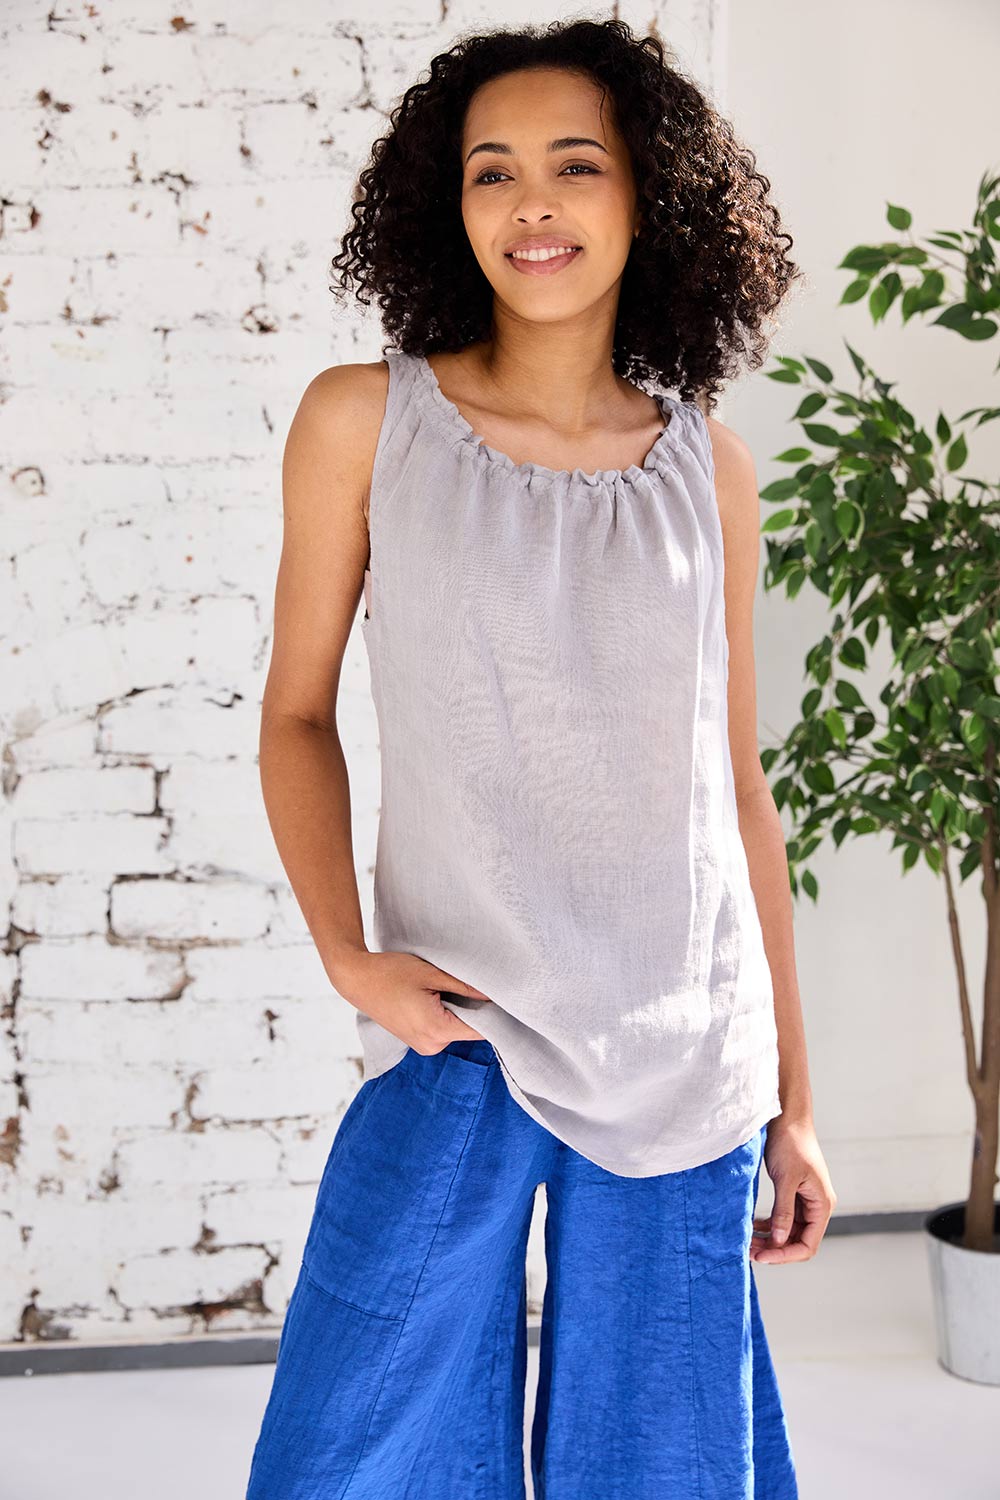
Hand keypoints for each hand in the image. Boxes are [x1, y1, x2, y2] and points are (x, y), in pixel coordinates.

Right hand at [332, 948, 493, 1053]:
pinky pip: (443, 1030)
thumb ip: (464, 986)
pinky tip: (436, 995)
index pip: (481, 1030)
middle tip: (471, 982)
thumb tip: (493, 994)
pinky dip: (447, 1014)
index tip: (503, 996)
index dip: (494, 1013)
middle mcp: (431, 1045)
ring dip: (459, 1010)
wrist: (357, 979)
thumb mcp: (432, 974)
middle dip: (474, 1008)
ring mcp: (423, 1046)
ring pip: (457, 1029)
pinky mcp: (418, 1041)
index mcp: (436, 1030)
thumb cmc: (391, 972)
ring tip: (444, 987)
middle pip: (469, 1030)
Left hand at [750, 1112, 836, 1264]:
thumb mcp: (786, 1179)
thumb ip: (784, 1212)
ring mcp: (805, 1200)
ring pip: (788, 1230)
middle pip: (797, 1240)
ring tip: (747, 1241)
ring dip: (770, 1238)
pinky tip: (753, 1226)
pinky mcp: (793, 1192)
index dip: (785, 1254)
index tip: (762, 1256)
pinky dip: (769, 1225)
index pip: (808, 1245)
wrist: (787, 1116)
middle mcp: (816, 1206)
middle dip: (774, 1248)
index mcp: (822, 1205)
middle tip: (748, 1250)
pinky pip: (783, 1218)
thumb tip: (779, 1241)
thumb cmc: (791, 1143)